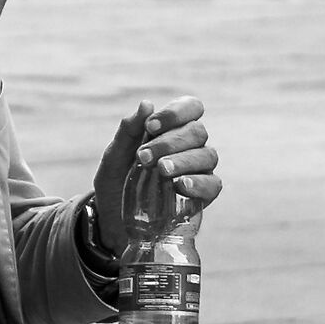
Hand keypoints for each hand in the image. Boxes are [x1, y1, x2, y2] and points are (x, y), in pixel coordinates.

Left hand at [93, 95, 220, 253]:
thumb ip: (129, 130)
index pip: (191, 108)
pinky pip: (212, 185)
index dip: (175, 113)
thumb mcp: (114, 156)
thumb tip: (147, 104)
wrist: (112, 220)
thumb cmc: (116, 183)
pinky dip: (198, 183)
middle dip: (170, 141)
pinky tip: (180, 186)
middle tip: (144, 157)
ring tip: (162, 170)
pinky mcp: (203, 196)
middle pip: (198, 131)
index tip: (150, 127)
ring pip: (207, 155)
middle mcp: (191, 147)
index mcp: (172, 129)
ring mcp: (199, 171)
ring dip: (183, 160)